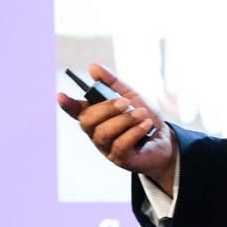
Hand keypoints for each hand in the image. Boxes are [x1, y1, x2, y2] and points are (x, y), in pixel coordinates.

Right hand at [57, 63, 176, 190]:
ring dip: (125, 121)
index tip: (60, 96)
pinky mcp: (120, 159)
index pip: (76, 111)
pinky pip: (120, 145)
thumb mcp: (132, 95)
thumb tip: (92, 67)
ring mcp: (107, 148)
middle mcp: (96, 133)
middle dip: (107, 109)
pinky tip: (146, 125)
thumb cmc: (145, 117)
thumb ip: (113, 83)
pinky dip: (134, 132)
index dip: (67, 105)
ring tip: (143, 114)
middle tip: (127, 103)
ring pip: (104, 133)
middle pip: (88, 122)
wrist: (167, 139)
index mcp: (96, 116)